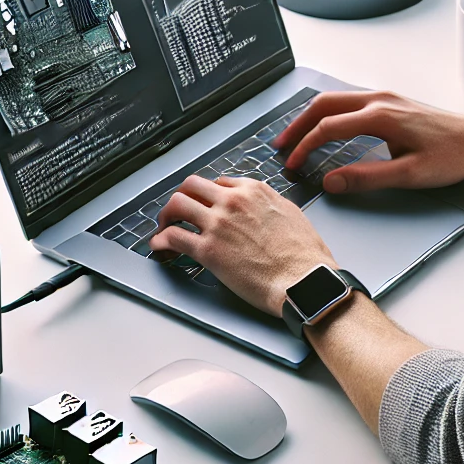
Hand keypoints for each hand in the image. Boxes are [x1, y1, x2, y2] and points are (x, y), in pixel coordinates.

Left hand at [147, 175, 334, 316]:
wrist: (305, 280)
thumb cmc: (304, 254)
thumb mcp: (291, 213)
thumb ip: (269, 204)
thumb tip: (260, 207)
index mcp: (253, 191)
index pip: (218, 183)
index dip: (206, 195)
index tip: (202, 204)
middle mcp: (233, 201)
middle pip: (191, 186)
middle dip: (181, 198)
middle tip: (177, 212)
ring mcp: (218, 224)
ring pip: (177, 204)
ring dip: (166, 216)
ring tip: (164, 227)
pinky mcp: (208, 250)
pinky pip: (173, 237)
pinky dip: (160, 240)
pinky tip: (159, 245)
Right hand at [275, 90, 463, 192]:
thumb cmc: (452, 156)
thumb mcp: (409, 175)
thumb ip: (366, 177)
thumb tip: (330, 182)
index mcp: (379, 116)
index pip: (328, 128)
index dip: (305, 147)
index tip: (293, 165)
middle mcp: (378, 100)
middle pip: (324, 105)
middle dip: (297, 125)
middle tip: (280, 146)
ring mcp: (385, 97)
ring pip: (335, 100)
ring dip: (312, 117)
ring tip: (296, 137)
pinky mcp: (391, 102)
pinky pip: (349, 101)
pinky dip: (329, 113)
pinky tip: (327, 127)